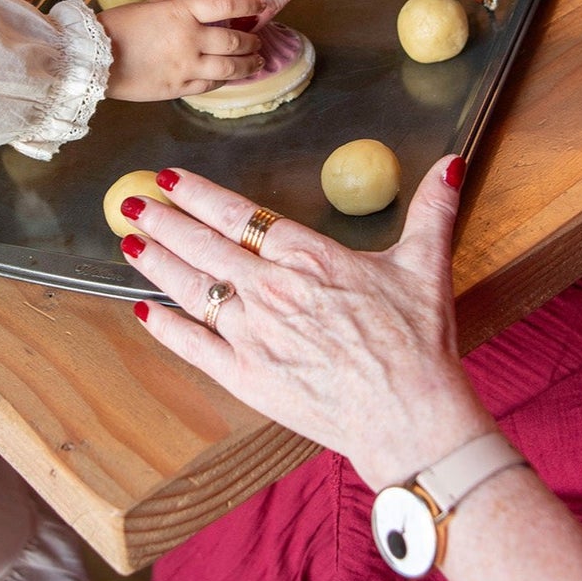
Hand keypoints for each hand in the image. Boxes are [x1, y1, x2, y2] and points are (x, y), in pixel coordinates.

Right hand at [101, 0, 265, 100]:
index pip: (227, 4)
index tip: (261, 4)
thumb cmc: (116, 28)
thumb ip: (179, 11)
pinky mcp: (179, 88)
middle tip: (258, 40)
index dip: (249, 4)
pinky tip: (229, 77)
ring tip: (256, 62)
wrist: (93, 58)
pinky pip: (211, 85)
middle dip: (252, 41)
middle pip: (236, 40)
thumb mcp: (151, 8)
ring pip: (231, 68)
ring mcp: (186, 66)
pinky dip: (224, 80)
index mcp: (181, 12)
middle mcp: (189, 39)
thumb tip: (198, 15)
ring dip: (248, 64)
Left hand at [120, 158, 491, 489]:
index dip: (199, 194)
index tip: (171, 178)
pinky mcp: (247, 378)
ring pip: (192, 289)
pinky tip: (143, 312)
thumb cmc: (418, 344)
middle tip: (132, 203)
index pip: (239, 215)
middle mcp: (271, 290)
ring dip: (156, 263)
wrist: (412, 419)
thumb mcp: (426, 265)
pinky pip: (195, 347)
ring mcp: (254, 335)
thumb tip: (452, 161)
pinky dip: (166, 328)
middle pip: (203, 246)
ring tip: (129, 242)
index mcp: (308, 257)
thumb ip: (431, 209)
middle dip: (163, 221)